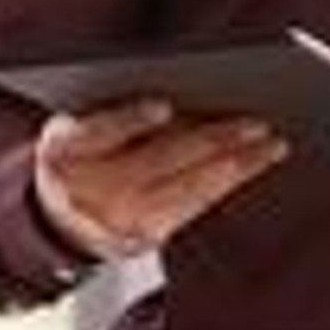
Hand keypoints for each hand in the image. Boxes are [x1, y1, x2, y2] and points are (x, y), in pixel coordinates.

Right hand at [30, 99, 289, 258]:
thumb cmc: (80, 151)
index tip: (163, 105)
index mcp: (62, 151)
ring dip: (237, 165)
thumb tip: (190, 91)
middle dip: (210, 141)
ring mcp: (119, 221)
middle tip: (256, 121)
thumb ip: (114, 107)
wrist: (56, 218)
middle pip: (157, 162)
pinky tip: (256, 161)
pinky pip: (195, 205)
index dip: (129, 120)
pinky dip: (229, 180)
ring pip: (187, 188)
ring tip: (273, 141)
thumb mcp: (77, 125)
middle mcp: (88, 192)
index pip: (97, 133)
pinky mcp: (147, 238)